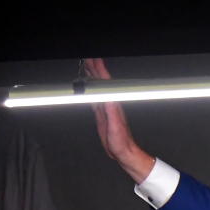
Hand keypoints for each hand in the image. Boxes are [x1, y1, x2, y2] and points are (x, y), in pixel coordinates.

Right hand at [83, 58, 155, 182]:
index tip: (93, 59)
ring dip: (92, 77)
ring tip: (86, 67)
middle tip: (87, 58)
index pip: (105, 82)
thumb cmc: (121, 141)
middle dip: (94, 68)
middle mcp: (110, 104)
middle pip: (100, 82)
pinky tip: (88, 89)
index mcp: (113, 104)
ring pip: (97, 89)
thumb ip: (111, 111)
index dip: (99, 69)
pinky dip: (90, 91)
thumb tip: (108, 96)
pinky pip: (95, 99)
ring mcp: (106, 108)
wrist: (122, 151)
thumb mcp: (115, 126)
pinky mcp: (102, 115)